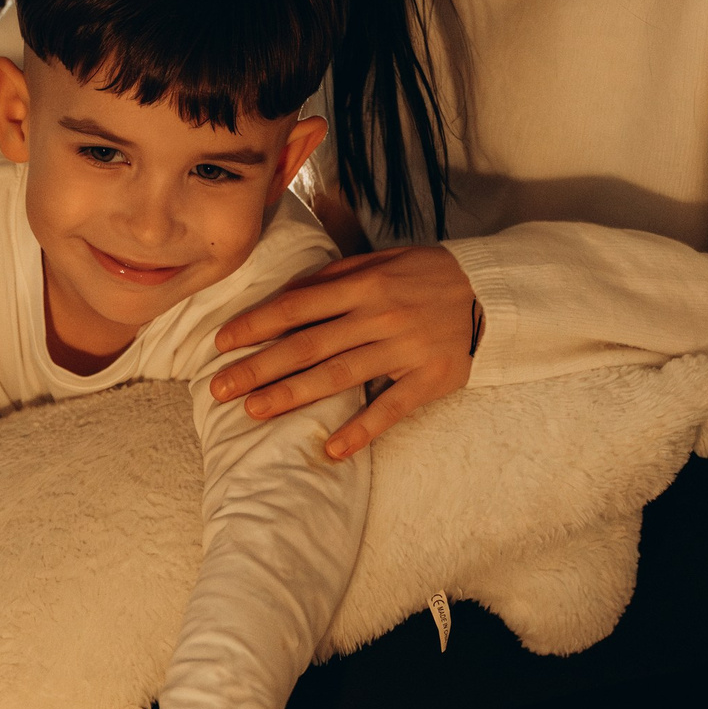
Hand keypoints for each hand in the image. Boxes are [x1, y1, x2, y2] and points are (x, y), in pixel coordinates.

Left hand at [209, 243, 478, 458]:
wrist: (488, 292)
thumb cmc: (422, 276)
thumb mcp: (378, 259)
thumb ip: (332, 275)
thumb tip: (282, 291)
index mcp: (363, 284)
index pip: (297, 306)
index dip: (256, 324)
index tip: (221, 343)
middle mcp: (378, 316)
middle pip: (307, 345)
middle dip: (258, 367)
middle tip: (219, 389)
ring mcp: (404, 349)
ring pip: (339, 376)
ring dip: (293, 395)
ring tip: (254, 411)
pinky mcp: (428, 379)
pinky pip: (390, 409)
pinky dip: (361, 430)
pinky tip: (331, 449)